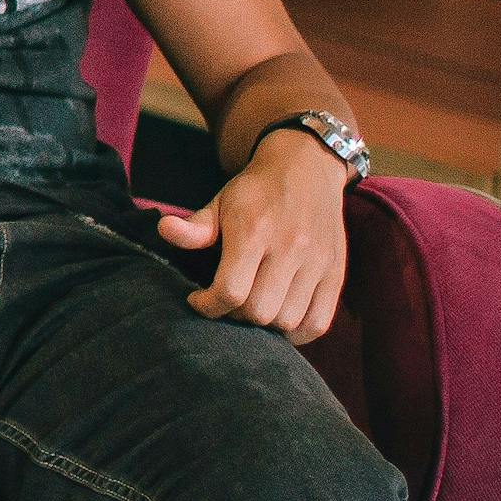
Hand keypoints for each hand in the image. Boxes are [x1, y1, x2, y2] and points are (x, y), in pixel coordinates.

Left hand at [156, 132, 350, 344]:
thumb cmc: (256, 191)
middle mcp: (290, 248)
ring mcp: (317, 262)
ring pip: (287, 321)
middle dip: (234, 316)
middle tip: (226, 303)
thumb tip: (164, 230)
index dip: (208, 306)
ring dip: (264, 325)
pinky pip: (318, 322)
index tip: (198, 300)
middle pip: (259, 311)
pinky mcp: (336, 273)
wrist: (306, 168)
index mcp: (254, 231)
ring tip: (252, 309)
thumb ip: (195, 227)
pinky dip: (297, 332)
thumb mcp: (220, 202)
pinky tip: (279, 318)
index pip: (230, 290)